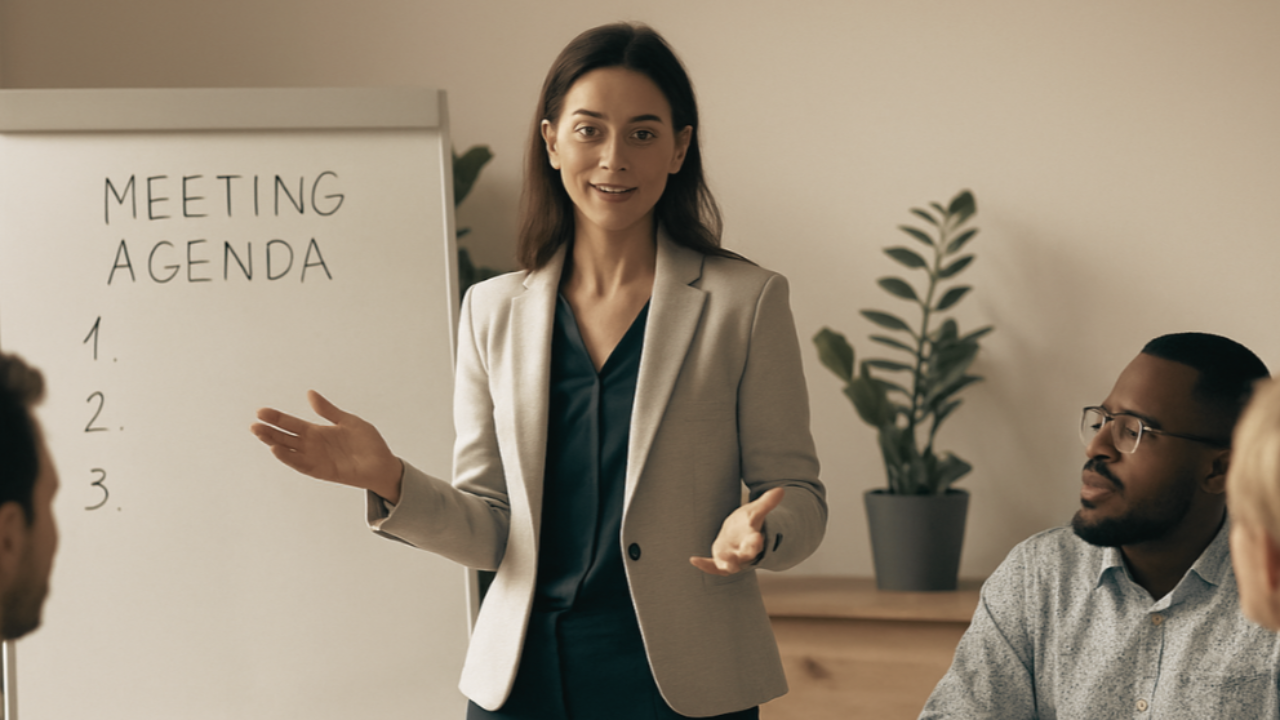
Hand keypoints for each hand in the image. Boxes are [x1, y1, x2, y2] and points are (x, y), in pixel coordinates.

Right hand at [250, 390, 402, 502]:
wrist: (384, 464)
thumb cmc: (368, 443)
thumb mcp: (348, 421)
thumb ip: (328, 410)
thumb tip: (309, 393)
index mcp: (318, 432)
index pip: (291, 423)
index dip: (277, 418)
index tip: (261, 411)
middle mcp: (313, 445)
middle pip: (285, 437)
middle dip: (269, 430)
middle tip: (254, 423)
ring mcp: (316, 458)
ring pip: (289, 450)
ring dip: (273, 443)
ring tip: (260, 433)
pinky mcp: (322, 471)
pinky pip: (301, 465)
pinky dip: (288, 458)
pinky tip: (277, 449)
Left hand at [690, 487, 784, 575]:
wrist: (738, 536)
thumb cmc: (747, 524)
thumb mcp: (755, 511)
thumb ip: (767, 503)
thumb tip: (781, 489)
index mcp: (753, 541)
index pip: (756, 543)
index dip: (756, 541)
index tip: (757, 537)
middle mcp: (743, 554)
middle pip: (745, 557)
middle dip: (745, 555)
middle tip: (741, 553)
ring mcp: (731, 559)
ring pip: (730, 566)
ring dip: (726, 563)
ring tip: (721, 558)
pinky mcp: (718, 561)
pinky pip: (712, 566)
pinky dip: (704, 565)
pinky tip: (693, 559)